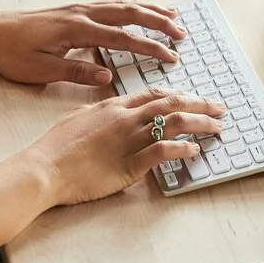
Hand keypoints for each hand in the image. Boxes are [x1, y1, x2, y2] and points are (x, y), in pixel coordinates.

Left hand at [0, 1, 186, 86]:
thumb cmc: (14, 53)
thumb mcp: (42, 69)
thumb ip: (77, 71)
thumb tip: (107, 75)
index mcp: (77, 30)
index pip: (123, 37)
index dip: (150, 47)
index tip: (170, 56)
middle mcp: (82, 14)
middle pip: (129, 13)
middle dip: (158, 22)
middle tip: (181, 34)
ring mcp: (79, 9)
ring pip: (122, 4)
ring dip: (149, 9)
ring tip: (172, 16)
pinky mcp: (75, 10)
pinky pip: (110, 4)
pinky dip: (131, 6)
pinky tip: (140, 9)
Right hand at [25, 87, 224, 205]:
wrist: (44, 168)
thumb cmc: (55, 148)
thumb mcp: (78, 119)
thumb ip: (99, 114)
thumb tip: (109, 112)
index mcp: (113, 106)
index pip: (154, 94)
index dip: (179, 95)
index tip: (194, 99)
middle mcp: (125, 118)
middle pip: (171, 104)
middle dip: (200, 105)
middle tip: (219, 108)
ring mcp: (128, 139)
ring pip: (173, 123)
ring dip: (200, 124)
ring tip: (217, 127)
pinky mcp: (130, 164)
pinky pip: (163, 152)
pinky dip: (182, 149)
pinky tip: (195, 150)